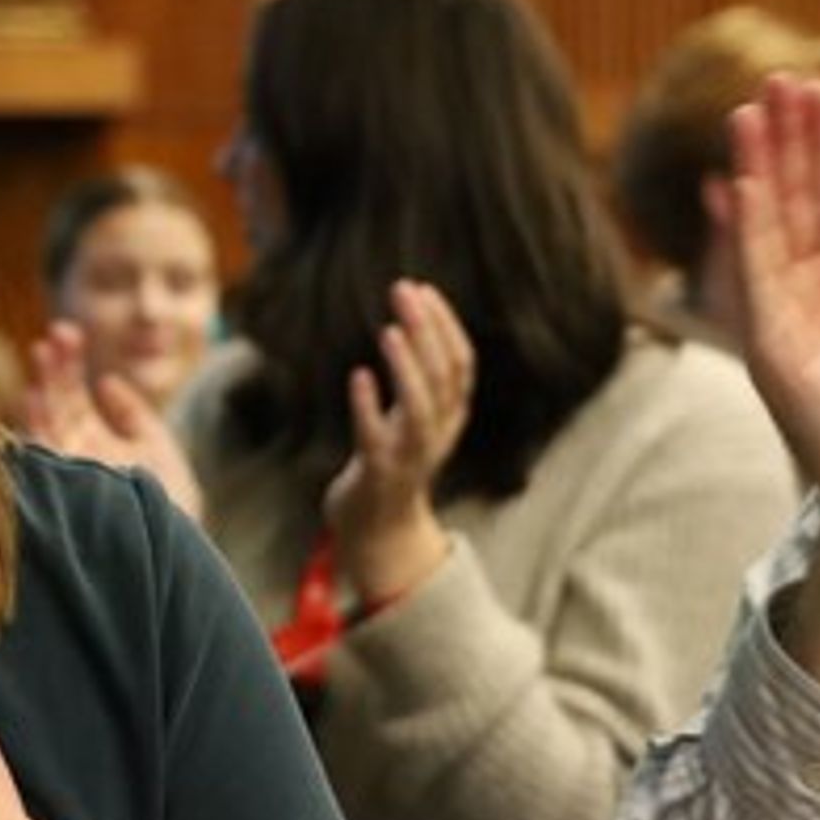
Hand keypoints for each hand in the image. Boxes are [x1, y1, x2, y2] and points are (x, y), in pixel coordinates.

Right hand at [22, 322, 202, 518]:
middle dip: (55, 368)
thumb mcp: (158, 449)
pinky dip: (34, 426)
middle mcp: (74, 460)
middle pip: (55, 406)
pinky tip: (34, 395)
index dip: (68, 366)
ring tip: (44, 350)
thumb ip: (133, 414)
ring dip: (43, 387)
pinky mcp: (64, 495)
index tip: (69, 333)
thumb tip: (108, 381)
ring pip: (43, 425)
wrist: (181, 556)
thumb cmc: (173, 509)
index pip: (72, 400)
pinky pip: (40, 459)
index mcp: (94, 447)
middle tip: (57, 332)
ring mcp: (67, 478)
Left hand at [322, 279, 472, 604]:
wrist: (379, 531)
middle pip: (444, 376)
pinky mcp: (378, 474)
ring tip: (389, 329)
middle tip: (402, 290)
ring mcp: (410, 456)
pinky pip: (376, 438)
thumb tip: (411, 319)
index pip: (461, 363)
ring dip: (407, 366)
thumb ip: (418, 378)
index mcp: (450, 417)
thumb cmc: (393, 463)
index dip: (445, 325)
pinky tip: (358, 375)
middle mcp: (437, 434)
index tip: (422, 289)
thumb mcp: (415, 420)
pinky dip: (368, 406)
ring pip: (420, 408)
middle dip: (427, 330)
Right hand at [729, 75, 819, 691]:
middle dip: (789, 143)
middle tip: (783, 79)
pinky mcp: (774, 347)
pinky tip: (741, 179)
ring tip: (755, 107)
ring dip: (760, 167)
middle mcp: (807, 300)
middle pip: (796, 205)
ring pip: (770, 227)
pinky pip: (756, 274)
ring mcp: (786, 321)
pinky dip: (747, 225)